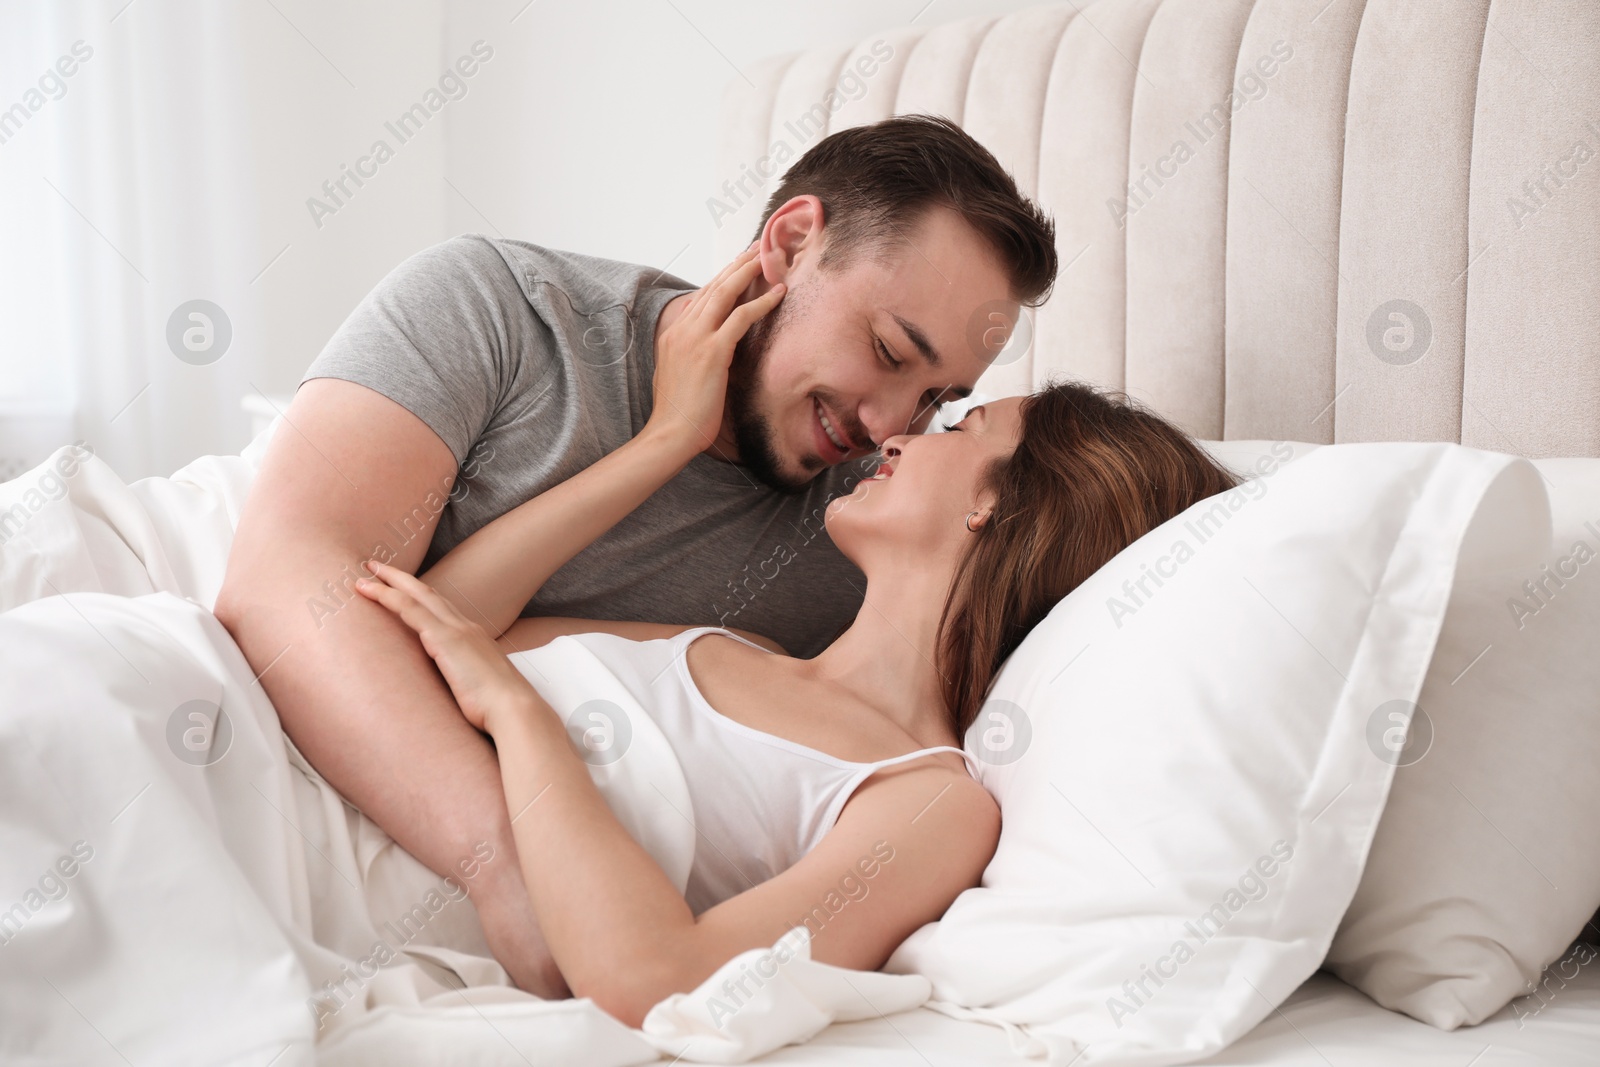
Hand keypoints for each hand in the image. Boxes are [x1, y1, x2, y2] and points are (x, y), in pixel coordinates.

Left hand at [354, 560, 531, 733]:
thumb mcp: (479, 687)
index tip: (401, 590)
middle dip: (401, 578)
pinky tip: (368, 590)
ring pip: (416, 595)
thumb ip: (465, 680)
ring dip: (388, 582)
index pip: (441, 609)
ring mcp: (455, 630)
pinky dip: (387, 596)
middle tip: (376, 566)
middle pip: (427, 594)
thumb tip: (454, 691)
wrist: (512, 708)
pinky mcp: (444, 638)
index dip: (419, 597)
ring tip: (364, 575)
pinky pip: (409, 609)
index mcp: (473, 638)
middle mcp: (465, 627)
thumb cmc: (497, 707)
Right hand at [648, 244, 784, 453]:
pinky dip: (761, 303)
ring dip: (749, 272)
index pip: (701, 296)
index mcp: (673, 333)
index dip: (723, 278)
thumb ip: (691, 356)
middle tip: (757, 249)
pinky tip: (778, 293)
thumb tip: (709, 351)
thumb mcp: (678, 375)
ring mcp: (695, 338)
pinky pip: (741, 318)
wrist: (670, 433)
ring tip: (769, 259)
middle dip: (737, 265)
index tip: (739, 265)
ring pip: (725, 293)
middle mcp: (682, 329)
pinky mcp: (712, 351)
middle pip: (713, 286)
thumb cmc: (679, 414)